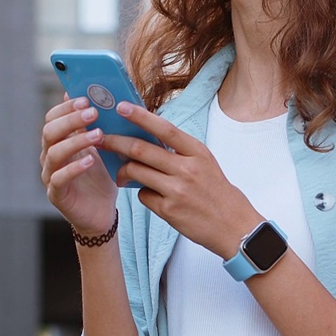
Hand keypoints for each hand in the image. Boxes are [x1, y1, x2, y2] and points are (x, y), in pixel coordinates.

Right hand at [40, 97, 117, 235]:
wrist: (101, 212)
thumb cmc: (99, 178)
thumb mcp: (99, 149)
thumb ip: (92, 127)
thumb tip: (92, 97)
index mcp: (57, 142)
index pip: (52, 118)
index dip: (66, 108)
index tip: (86, 100)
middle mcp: (49, 157)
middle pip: (49, 132)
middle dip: (71, 120)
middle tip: (93, 113)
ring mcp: (50, 176)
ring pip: (54, 153)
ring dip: (76, 141)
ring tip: (99, 135)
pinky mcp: (56, 195)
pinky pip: (59, 179)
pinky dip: (74, 168)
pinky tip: (91, 160)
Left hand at [100, 102, 259, 258]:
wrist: (234, 227)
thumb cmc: (218, 193)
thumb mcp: (205, 164)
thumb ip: (180, 152)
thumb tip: (148, 140)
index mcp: (197, 152)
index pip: (164, 128)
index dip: (140, 116)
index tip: (121, 107)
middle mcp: (187, 169)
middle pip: (141, 149)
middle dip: (116, 142)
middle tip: (101, 139)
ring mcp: (177, 190)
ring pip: (136, 172)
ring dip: (123, 172)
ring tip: (121, 174)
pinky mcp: (169, 211)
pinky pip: (143, 196)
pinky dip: (141, 193)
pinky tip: (151, 196)